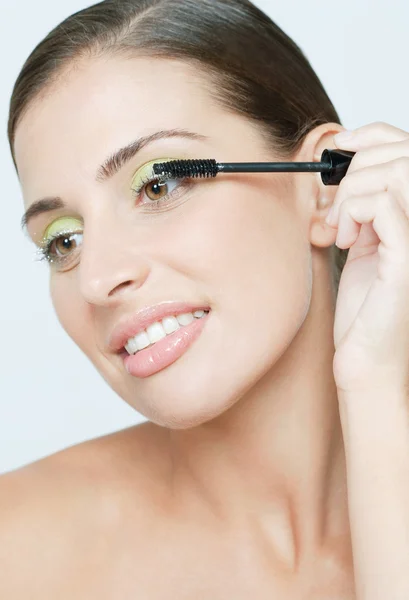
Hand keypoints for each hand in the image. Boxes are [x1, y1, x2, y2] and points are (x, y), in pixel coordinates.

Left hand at [326, 122, 408, 393]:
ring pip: (393, 175)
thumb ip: (362, 211)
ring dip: (351, 195)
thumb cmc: (363, 310)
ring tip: (339, 229)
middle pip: (401, 154)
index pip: (405, 148)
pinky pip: (386, 206)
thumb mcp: (360, 247)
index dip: (374, 135)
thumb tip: (347, 176)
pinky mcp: (407, 257)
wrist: (366, 359)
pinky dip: (355, 213)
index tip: (339, 145)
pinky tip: (345, 240)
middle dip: (354, 171)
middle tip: (333, 210)